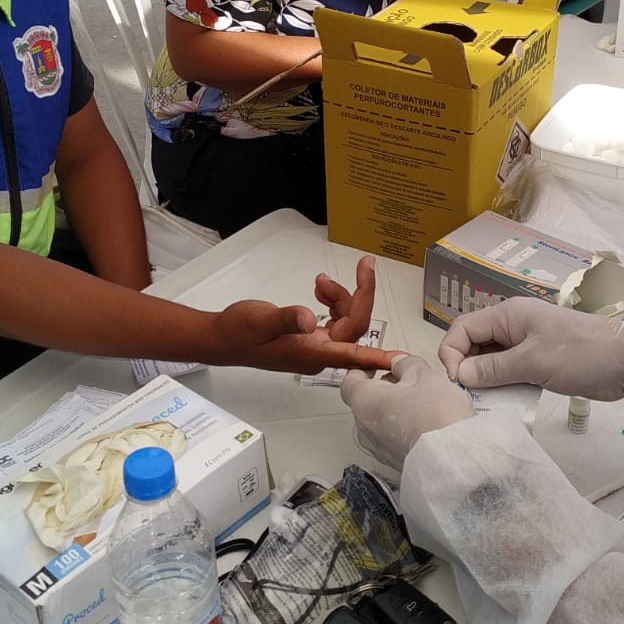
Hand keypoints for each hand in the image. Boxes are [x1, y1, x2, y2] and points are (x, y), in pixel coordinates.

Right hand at [212, 256, 397, 373]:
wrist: (224, 337)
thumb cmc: (239, 332)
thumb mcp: (260, 321)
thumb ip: (286, 319)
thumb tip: (308, 319)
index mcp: (311, 353)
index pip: (352, 354)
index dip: (377, 357)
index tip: (399, 360)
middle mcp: (319, 353)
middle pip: (354, 325)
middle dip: (359, 294)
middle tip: (365, 263)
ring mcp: (316, 347)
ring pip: (346, 320)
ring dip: (341, 296)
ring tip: (320, 280)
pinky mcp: (311, 339)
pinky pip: (335, 320)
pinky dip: (333, 302)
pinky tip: (320, 290)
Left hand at [341, 356, 475, 468]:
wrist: (452, 460)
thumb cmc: (435, 416)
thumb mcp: (424, 375)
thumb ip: (407, 364)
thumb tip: (400, 365)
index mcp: (364, 401)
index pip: (350, 381)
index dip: (366, 369)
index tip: (382, 364)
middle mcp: (364, 427)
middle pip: (366, 401)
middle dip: (385, 389)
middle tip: (410, 381)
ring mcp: (377, 449)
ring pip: (380, 421)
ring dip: (395, 410)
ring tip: (423, 404)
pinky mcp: (393, 462)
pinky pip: (392, 439)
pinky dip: (403, 429)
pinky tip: (426, 424)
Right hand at [439, 297, 623, 400]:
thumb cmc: (580, 354)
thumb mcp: (533, 362)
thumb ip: (493, 369)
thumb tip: (460, 374)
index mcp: (508, 315)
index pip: (462, 328)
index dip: (452, 353)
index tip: (458, 382)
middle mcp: (512, 327)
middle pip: (473, 345)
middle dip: (467, 370)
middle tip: (472, 397)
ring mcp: (524, 345)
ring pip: (489, 362)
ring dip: (486, 382)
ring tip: (489, 403)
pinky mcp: (536, 363)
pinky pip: (508, 373)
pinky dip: (504, 387)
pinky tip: (508, 402)